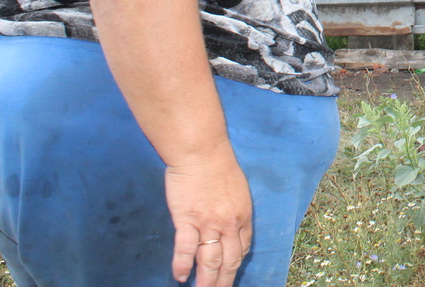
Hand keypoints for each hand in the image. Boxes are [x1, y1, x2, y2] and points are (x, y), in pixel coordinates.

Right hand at [164, 142, 252, 286]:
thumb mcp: (238, 188)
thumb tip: (231, 224)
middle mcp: (229, 223)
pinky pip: (186, 248)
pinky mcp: (187, 220)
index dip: (235, 264)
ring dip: (206, 281)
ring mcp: (208, 223)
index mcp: (243, 215)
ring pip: (210, 260)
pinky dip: (183, 264)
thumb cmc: (219, 164)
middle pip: (228, 260)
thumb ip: (235, 210)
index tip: (229, 274)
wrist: (201, 151)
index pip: (242, 248)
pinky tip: (180, 277)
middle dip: (223, 281)